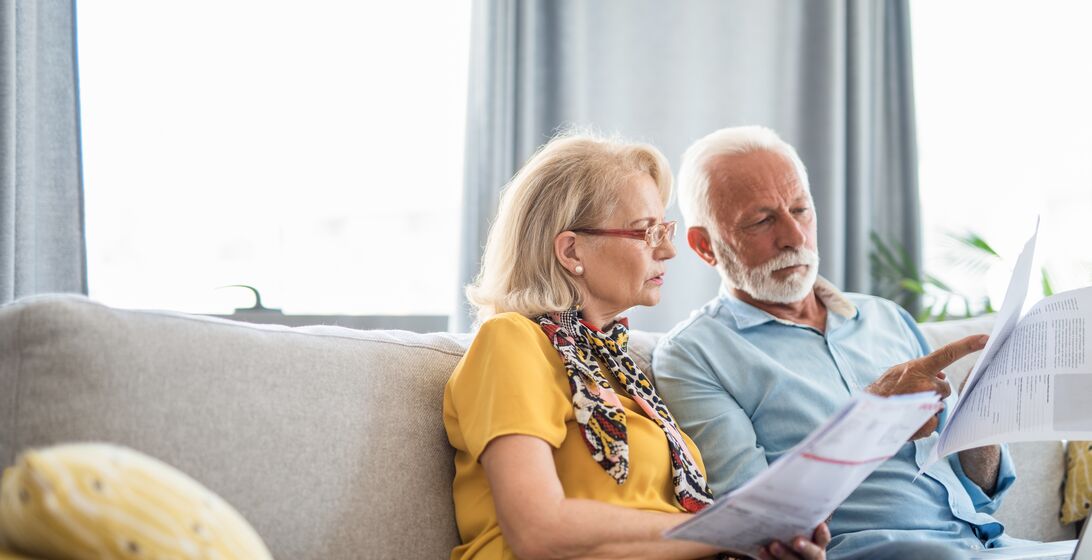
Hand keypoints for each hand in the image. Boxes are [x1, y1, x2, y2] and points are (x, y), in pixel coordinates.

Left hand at [757, 523, 830, 559]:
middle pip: (814, 555)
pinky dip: (769, 558)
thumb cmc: (781, 529)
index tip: (820, 525)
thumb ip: (793, 518)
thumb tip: (784, 490)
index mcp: (815, 544)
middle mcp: (809, 555)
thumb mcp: (791, 524)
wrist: (772, 551)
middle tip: (796, 542)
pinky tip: (761, 550)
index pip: (823, 539)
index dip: (823, 534)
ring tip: (773, 545)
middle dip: (806, 548)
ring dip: (784, 554)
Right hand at [865, 334, 987, 438]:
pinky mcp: (925, 422)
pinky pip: (933, 421)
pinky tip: (909, 419)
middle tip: (914, 394)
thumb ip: (922, 371)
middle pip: (945, 387)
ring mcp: (926, 403)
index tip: (986, 338)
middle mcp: (925, 383)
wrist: (866, 413)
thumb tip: (943, 376)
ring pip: (939, 405)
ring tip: (908, 407)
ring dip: (928, 406)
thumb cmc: (883, 390)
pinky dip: (924, 422)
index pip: (948, 354)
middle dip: (934, 391)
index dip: (968, 345)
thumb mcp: (899, 372)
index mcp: (918, 368)